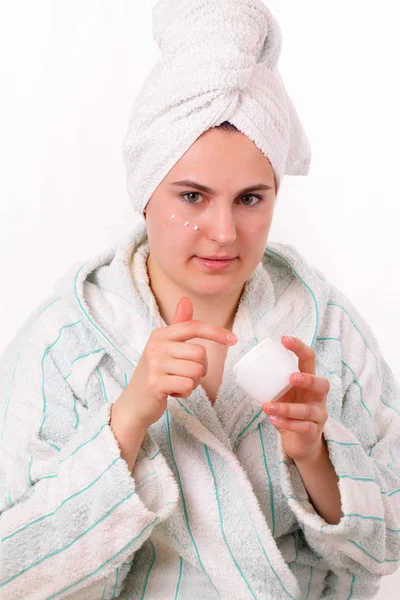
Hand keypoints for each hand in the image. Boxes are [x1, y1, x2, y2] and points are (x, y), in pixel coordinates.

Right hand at [111, 297, 236, 431]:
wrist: (134, 403)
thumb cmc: (155, 374)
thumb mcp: (165, 347)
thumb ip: (179, 326)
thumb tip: (186, 300)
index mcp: (160, 335)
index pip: (193, 327)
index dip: (215, 332)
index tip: (233, 339)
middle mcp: (156, 346)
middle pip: (200, 353)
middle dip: (200, 369)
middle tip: (184, 375)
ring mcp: (154, 365)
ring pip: (196, 371)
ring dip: (193, 382)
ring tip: (177, 383)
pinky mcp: (155, 384)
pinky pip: (188, 386)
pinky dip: (185, 393)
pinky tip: (172, 393)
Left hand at [262, 336, 329, 462]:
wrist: (300, 442)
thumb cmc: (290, 413)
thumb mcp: (282, 395)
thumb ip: (270, 383)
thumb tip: (245, 367)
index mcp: (309, 382)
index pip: (309, 360)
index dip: (299, 348)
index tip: (284, 339)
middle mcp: (318, 397)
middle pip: (322, 384)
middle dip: (308, 379)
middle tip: (290, 377)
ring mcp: (319, 415)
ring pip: (308, 410)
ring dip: (287, 408)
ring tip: (267, 406)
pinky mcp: (314, 432)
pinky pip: (303, 427)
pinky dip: (287, 423)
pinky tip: (273, 420)